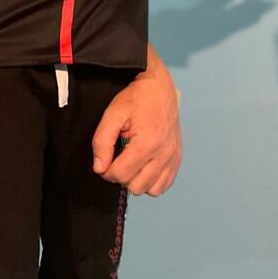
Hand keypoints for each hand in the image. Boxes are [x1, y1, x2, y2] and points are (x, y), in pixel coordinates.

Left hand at [91, 47, 181, 195]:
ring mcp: (173, 158)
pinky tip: (144, 166)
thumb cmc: (136, 99)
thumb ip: (102, 142)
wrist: (159, 87)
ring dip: (137, 180)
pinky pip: (164, 185)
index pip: (121, 175)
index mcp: (147, 144)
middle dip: (122, 176)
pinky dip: (152, 181)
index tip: (106, 159)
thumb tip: (100, 167)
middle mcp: (163, 155)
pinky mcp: (177, 159)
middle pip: (136, 187)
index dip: (107, 171)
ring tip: (132, 162)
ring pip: (151, 190)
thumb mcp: (112, 115)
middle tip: (118, 159)